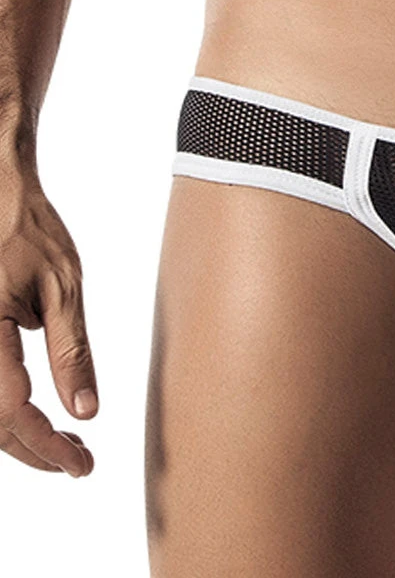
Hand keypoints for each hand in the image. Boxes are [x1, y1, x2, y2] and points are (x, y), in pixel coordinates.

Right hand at [0, 169, 95, 475]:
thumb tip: (84, 410)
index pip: (13, 411)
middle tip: (78, 463)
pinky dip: (4, 408)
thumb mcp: (63, 289)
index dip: (47, 446)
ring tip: (64, 445)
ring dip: (17, 435)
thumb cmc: (28, 230)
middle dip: (34, 450)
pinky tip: (34, 416)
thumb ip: (71, 353)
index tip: (81, 466)